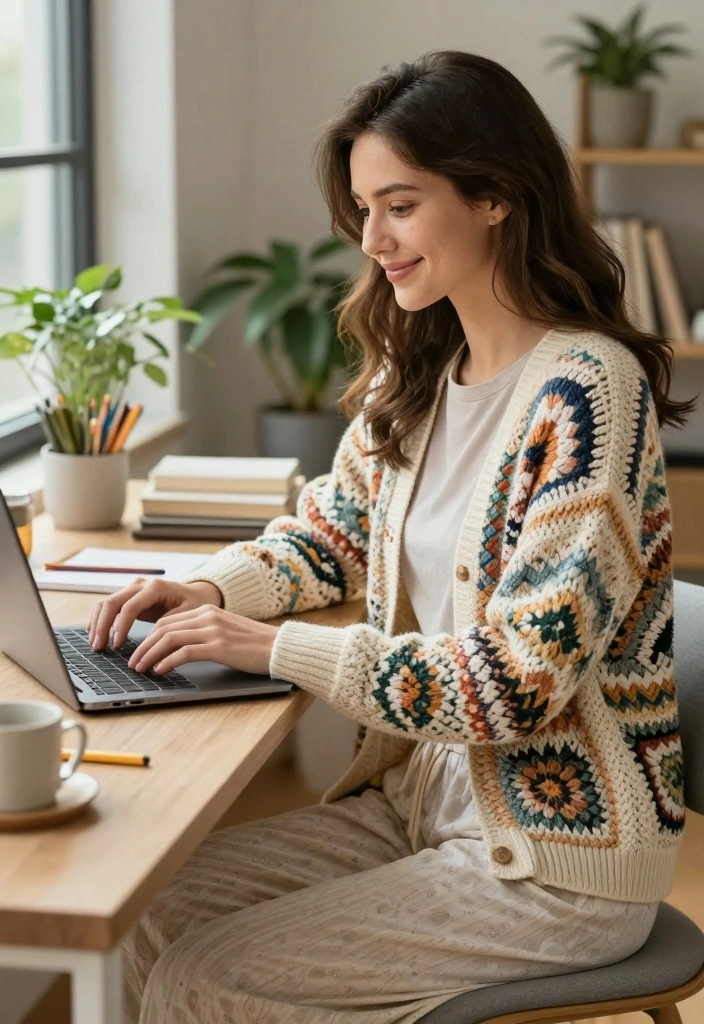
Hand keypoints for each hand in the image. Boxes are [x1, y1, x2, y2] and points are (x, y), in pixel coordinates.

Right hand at [88, 579, 223, 650]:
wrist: (196, 594)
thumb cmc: (194, 605)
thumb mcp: (188, 615)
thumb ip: (169, 625)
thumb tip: (151, 643)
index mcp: (156, 587)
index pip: (130, 607)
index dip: (120, 627)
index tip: (116, 645)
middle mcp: (141, 584)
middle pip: (112, 602)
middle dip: (102, 626)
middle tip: (98, 648)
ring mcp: (132, 588)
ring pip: (106, 602)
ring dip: (97, 623)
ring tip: (96, 644)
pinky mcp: (128, 596)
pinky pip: (108, 605)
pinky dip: (99, 618)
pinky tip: (95, 633)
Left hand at [125, 605, 279, 676]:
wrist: (280, 648)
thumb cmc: (255, 645)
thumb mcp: (226, 632)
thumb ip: (204, 634)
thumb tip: (178, 648)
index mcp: (207, 610)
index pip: (168, 621)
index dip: (149, 637)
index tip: (139, 651)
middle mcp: (208, 616)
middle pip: (164, 628)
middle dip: (144, 646)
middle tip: (133, 662)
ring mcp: (213, 630)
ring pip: (169, 639)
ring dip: (150, 654)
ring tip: (140, 668)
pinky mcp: (219, 647)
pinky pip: (185, 652)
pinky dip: (168, 661)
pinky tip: (160, 670)